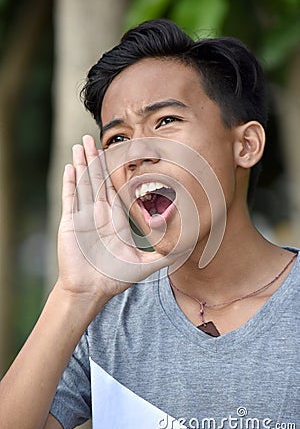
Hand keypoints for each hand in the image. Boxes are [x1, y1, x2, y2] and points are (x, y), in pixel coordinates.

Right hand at [57, 135, 175, 302]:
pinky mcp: (70, 222)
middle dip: (96, 158)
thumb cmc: (116, 278)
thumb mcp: (146, 264)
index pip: (115, 187)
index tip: (120, 152)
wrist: (92, 290)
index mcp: (115, 218)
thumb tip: (189, 245)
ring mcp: (83, 216)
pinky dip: (69, 182)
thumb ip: (166, 254)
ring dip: (82, 163)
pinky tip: (70, 166)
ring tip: (81, 144)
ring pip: (83, 183)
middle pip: (97, 178)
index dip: (116, 169)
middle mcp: (99, 213)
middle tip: (94, 138)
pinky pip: (70, 198)